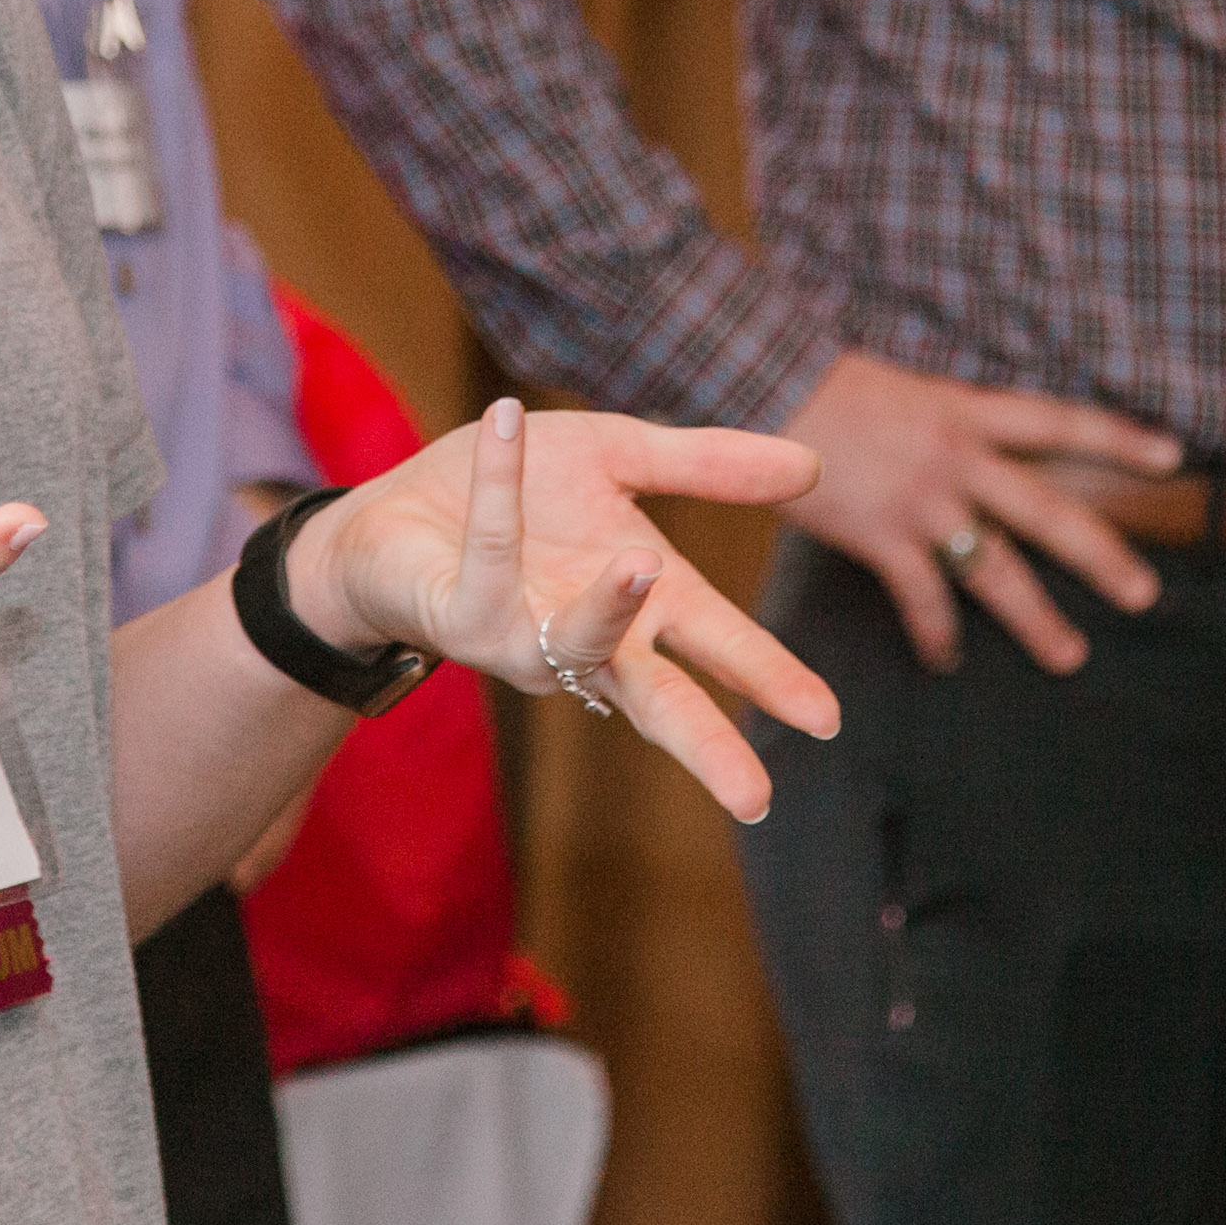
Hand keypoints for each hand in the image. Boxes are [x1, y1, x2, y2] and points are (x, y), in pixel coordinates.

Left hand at [294, 400, 842, 822]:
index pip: (719, 642)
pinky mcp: (462, 613)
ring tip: (640, 563)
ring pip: (572, 645)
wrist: (401, 506)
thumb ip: (706, 466)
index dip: (769, 677)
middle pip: (659, 698)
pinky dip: (499, 492)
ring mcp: (525, 637)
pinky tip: (509, 427)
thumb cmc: (519, 495)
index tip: (824, 718)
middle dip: (704, 743)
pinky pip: (490, 556)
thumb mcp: (620, 457)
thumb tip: (814, 467)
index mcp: (641, 600)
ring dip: (605, 608)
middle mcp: (589, 637)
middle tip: (755, 796)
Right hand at [780, 351, 1182, 674]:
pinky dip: (935, 633)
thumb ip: (942, 422)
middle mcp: (958, 457)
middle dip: (1100, 555)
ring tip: (1071, 656)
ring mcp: (922, 500)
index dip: (1119, 439)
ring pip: (997, 567)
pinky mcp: (880, 534)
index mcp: (967, 411)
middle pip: (1048, 511)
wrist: (764, 381)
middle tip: (1145, 595)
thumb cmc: (827, 383)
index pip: (1061, 422)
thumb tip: (969, 449)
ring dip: (1036, 617)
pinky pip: (922, 597)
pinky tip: (946, 661)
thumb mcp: (904, 389)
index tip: (1173, 457)